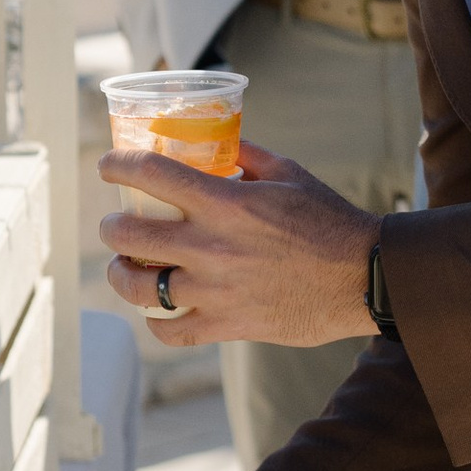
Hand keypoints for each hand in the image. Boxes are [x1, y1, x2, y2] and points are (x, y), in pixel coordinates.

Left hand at [99, 140, 380, 347]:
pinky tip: (158, 311)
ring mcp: (216, 291)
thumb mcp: (286, 172)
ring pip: (139, 288)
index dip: (117, 165)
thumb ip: (245, 154)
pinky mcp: (227, 326)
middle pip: (128, 236)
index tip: (107, 165)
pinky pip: (171, 332)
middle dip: (111, 227)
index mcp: (224, 202)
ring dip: (121, 275)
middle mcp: (211, 246)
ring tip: (123, 268)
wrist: (363, 277)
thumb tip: (216, 138)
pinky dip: (156, 323)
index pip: (150, 174)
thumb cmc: (328, 220)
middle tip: (114, 224)